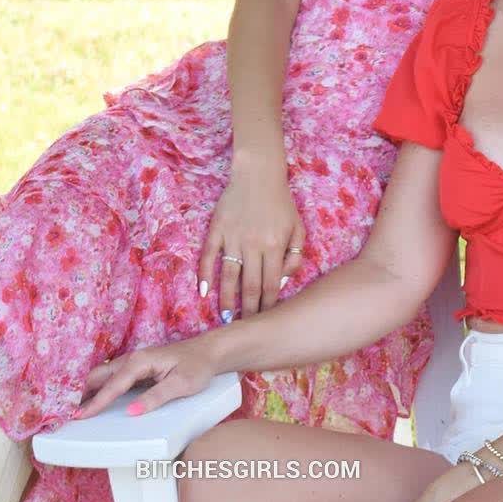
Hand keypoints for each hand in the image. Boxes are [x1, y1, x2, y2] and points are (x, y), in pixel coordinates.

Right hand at [76, 335, 218, 418]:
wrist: (210, 352)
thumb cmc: (198, 365)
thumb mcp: (181, 384)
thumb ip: (155, 397)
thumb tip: (131, 412)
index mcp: (140, 361)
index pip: (112, 385)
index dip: (95, 403)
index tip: (79, 417)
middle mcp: (133, 359)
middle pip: (99, 376)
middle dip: (80, 393)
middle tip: (64, 413)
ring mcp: (134, 363)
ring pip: (103, 376)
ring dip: (87, 390)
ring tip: (73, 409)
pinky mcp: (137, 369)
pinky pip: (112, 378)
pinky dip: (99, 388)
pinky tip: (93, 400)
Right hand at [198, 153, 305, 320]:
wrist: (259, 174)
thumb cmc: (281, 203)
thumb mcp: (298, 227)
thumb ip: (295, 255)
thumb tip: (282, 282)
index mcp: (275, 245)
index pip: (271, 284)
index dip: (268, 305)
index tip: (266, 319)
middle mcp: (253, 245)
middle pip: (250, 285)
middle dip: (248, 309)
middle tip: (245, 327)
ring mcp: (233, 238)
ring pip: (228, 276)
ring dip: (226, 300)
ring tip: (225, 319)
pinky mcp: (216, 230)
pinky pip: (208, 257)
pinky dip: (205, 276)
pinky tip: (204, 293)